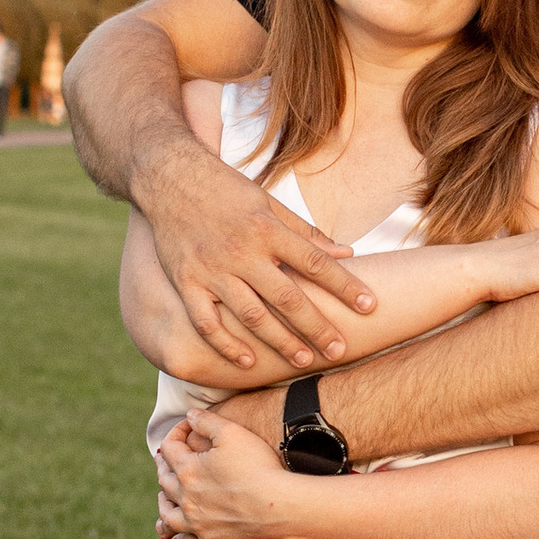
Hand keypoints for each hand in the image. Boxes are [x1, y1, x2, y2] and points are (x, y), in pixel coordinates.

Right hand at [139, 141, 375, 370]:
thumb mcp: (268, 202)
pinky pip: (207, 322)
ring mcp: (213, 269)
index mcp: (268, 229)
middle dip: (317, 326)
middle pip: (288, 297)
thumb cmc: (225, 189)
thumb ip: (306, 232)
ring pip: (252, 315)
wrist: (168, 176)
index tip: (370, 305)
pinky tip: (248, 362)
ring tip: (304, 361)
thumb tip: (347, 253)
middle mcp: (243, 251)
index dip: (345, 285)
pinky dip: (227, 345)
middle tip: (340, 351)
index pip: (316, 263)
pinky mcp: (187, 282)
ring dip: (280, 341)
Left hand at [156, 410, 296, 538]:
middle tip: (168, 463)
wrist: (278, 505)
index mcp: (188, 470)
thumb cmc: (257, 467)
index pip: (170, 448)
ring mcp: (197, 525)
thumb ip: (207, 421)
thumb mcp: (232, 433)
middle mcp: (186, 499)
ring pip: (169, 520)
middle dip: (164, 469)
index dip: (176, 433)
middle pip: (164, 483)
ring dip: (163, 510)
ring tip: (163, 505)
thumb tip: (189, 416)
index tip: (188, 428)